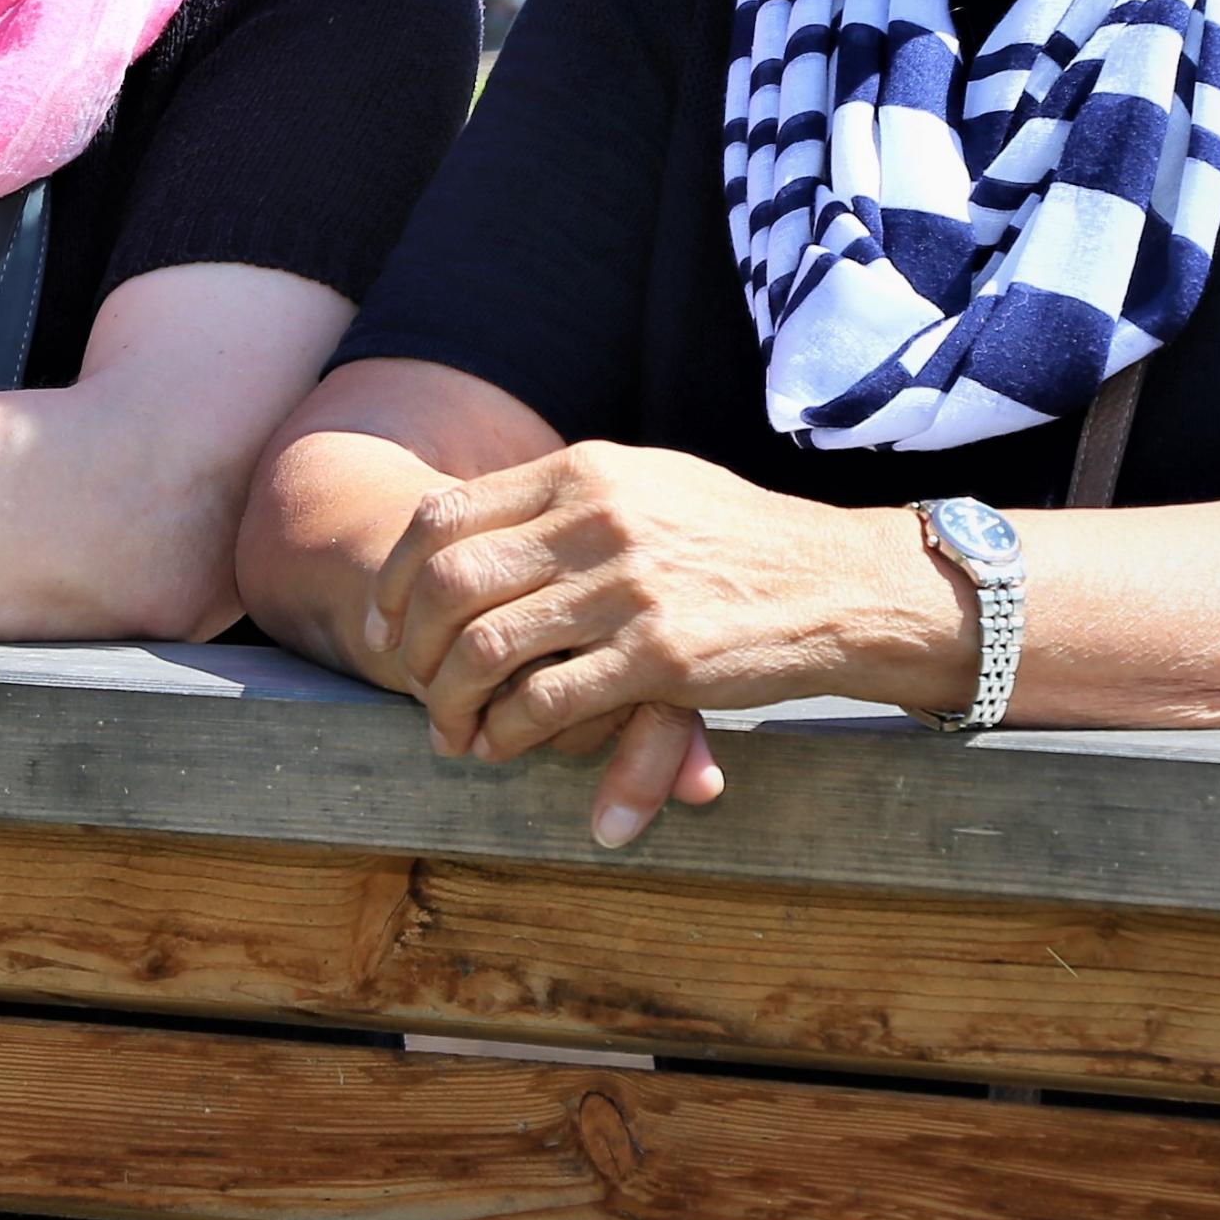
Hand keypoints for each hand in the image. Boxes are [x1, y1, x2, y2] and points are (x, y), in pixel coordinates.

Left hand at [367, 441, 946, 839]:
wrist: (838, 583)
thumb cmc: (737, 539)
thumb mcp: (649, 485)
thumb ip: (569, 496)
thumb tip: (482, 521)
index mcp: (582, 472)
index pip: (443, 516)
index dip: (393, 577)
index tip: (381, 621)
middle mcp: (596, 519)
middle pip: (448, 583)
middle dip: (410, 646)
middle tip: (409, 685)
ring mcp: (626, 587)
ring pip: (485, 648)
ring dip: (449, 701)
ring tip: (450, 731)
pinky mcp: (660, 655)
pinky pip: (546, 703)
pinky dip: (507, 733)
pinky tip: (503, 747)